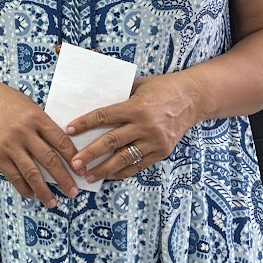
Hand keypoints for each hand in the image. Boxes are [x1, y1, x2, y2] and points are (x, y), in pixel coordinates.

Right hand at [0, 89, 82, 207]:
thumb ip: (44, 126)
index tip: (81, 171)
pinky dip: (23, 187)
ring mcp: (9, 145)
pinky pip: (13, 176)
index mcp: (37, 118)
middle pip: (49, 159)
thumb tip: (62, 150)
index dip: (73, 158)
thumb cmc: (8, 103)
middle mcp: (24, 132)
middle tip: (73, 192)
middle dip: (63, 179)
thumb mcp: (30, 107)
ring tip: (52, 202)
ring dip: (44, 191)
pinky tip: (31, 194)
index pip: (61, 141)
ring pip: (31, 173)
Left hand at [65, 75, 198, 182]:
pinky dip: (123, 172)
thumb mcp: (139, 85)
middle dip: (90, 154)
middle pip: (111, 142)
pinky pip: (139, 165)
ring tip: (88, 176)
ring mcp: (154, 140)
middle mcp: (144, 125)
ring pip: (124, 158)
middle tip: (74, 163)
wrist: (193, 99)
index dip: (85, 124)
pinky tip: (109, 176)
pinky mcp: (162, 151)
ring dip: (104, 169)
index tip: (68, 130)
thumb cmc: (162, 88)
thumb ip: (120, 95)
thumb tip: (94, 101)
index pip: (104, 116)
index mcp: (136, 106)